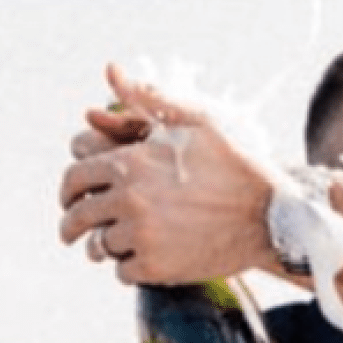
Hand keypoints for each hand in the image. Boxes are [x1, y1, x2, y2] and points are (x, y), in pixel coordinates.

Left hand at [59, 64, 280, 283]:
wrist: (273, 217)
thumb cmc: (237, 166)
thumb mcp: (195, 123)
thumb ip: (146, 99)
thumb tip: (111, 69)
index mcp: (130, 163)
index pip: (75, 178)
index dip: (68, 191)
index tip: (70, 200)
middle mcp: (130, 199)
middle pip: (79, 217)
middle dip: (72, 226)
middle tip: (73, 234)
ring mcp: (143, 236)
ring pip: (101, 246)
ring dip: (107, 246)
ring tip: (118, 246)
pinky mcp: (158, 267)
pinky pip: (123, 272)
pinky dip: (129, 268)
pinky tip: (144, 260)